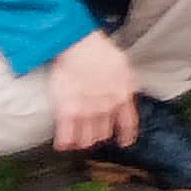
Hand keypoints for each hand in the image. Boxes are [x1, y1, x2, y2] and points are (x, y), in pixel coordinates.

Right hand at [46, 31, 138, 152]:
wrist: (80, 46)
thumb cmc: (100, 51)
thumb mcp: (123, 67)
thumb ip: (125, 82)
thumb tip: (126, 89)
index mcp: (122, 96)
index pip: (128, 123)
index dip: (126, 135)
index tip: (124, 142)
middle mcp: (106, 108)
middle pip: (104, 133)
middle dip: (98, 135)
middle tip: (92, 134)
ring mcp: (87, 112)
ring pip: (86, 140)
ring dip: (82, 141)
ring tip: (77, 139)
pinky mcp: (67, 113)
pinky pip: (66, 138)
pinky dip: (64, 144)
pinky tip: (62, 144)